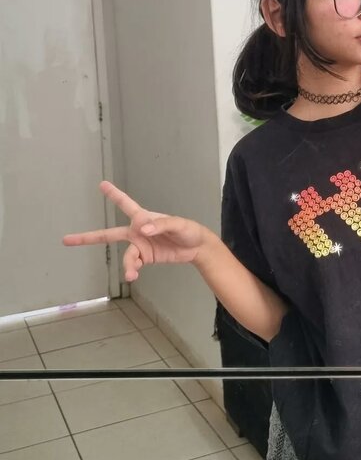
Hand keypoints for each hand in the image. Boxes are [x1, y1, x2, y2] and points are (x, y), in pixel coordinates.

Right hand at [63, 181, 209, 282]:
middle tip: (66, 240)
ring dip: (128, 265)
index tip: (101, 184)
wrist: (196, 248)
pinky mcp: (145, 258)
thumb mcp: (178, 225)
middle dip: (88, 237)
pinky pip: (133, 264)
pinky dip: (132, 270)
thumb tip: (142, 229)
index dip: (114, 194)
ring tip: (131, 274)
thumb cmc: (188, 230)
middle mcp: (137, 231)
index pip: (125, 204)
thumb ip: (160, 225)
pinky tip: (133, 275)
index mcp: (144, 217)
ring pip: (126, 256)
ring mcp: (140, 245)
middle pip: (109, 234)